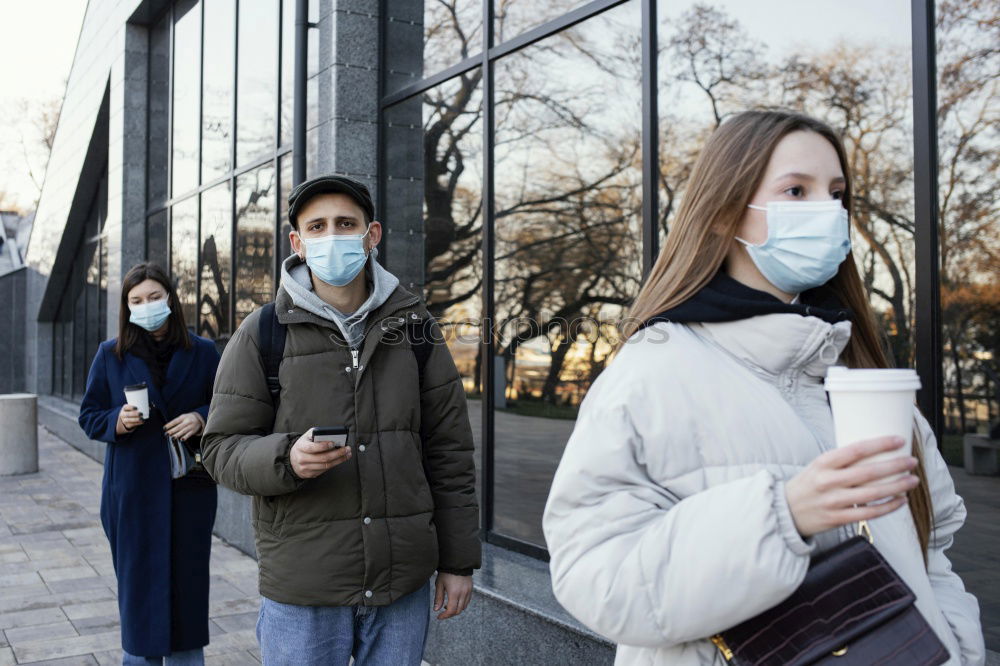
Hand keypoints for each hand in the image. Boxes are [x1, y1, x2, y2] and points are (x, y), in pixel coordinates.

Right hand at [117, 405, 143, 433]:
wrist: (126, 419)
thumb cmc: (132, 411)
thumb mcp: (134, 408)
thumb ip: (141, 407)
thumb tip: (149, 408)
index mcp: (124, 408)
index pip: (126, 407)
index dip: (130, 407)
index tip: (136, 407)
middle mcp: (123, 414)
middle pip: (128, 414)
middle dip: (134, 414)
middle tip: (141, 413)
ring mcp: (124, 420)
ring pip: (129, 420)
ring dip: (136, 419)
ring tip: (142, 419)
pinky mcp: (127, 425)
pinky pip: (132, 424)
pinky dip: (138, 423)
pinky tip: (142, 422)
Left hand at [164, 412, 203, 440]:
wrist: (199, 418)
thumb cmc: (187, 418)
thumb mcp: (182, 417)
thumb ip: (176, 422)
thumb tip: (168, 428)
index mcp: (183, 417)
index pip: (175, 421)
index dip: (170, 424)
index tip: (164, 428)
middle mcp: (187, 421)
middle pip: (179, 427)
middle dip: (172, 431)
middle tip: (167, 434)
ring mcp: (190, 426)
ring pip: (183, 431)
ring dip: (178, 435)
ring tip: (172, 438)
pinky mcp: (193, 431)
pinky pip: (189, 434)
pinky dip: (185, 437)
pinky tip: (181, 439)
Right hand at [289, 428, 351, 478]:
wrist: (292, 459)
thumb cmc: (303, 445)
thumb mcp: (306, 436)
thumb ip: (317, 434)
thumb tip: (332, 436)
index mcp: (301, 447)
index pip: (312, 448)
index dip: (323, 446)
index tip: (333, 443)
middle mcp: (302, 459)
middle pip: (323, 458)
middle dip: (338, 453)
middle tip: (347, 449)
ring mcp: (305, 468)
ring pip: (326, 466)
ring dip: (339, 460)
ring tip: (347, 454)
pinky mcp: (309, 474)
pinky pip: (324, 470)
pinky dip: (334, 464)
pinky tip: (340, 459)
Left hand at [434, 573, 472, 619]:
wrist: (457, 562)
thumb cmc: (446, 573)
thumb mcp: (439, 584)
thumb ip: (438, 598)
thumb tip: (436, 610)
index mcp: (454, 593)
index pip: (451, 610)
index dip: (444, 616)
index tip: (439, 617)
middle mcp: (463, 593)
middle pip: (458, 611)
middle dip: (450, 614)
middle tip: (443, 612)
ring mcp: (468, 591)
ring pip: (464, 607)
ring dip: (456, 609)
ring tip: (448, 605)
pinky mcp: (471, 589)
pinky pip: (467, 601)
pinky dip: (462, 604)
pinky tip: (455, 600)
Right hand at [785, 436, 918, 537]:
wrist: (786, 511)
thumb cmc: (807, 485)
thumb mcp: (817, 466)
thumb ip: (841, 461)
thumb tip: (875, 452)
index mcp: (823, 463)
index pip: (856, 450)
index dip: (880, 444)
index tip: (898, 440)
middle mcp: (828, 481)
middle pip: (869, 472)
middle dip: (895, 466)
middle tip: (911, 461)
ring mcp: (834, 501)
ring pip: (873, 494)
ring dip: (897, 486)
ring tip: (912, 480)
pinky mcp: (838, 518)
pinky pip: (869, 513)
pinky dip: (888, 506)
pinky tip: (901, 500)